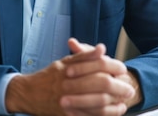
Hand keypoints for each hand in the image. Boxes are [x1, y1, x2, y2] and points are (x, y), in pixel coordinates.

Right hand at [4, 38, 140, 115]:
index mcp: (72, 68)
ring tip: (124, 103)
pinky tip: (113, 112)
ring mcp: (69, 100)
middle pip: (102, 84)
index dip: (114, 67)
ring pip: (98, 102)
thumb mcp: (65, 61)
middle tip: (129, 89)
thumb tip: (102, 48)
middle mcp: (70, 83)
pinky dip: (105, 115)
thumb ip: (85, 55)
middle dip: (119, 87)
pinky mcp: (68, 114)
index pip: (99, 64)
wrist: (28, 93)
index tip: (123, 70)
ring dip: (114, 103)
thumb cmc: (49, 76)